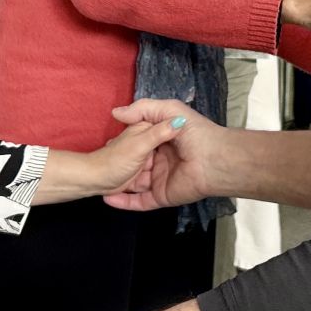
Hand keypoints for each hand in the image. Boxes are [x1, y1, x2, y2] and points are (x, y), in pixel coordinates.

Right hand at [104, 101, 222, 212]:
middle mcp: (160, 161)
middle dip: (117, 165)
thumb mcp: (168, 110)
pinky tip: (107, 198)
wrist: (214, 159)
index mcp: (163, 141)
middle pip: (134, 165)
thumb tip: (116, 113)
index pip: (139, 143)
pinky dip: (124, 202)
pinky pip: (140, 201)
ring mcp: (160, 180)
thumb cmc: (194, 132)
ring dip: (117, 184)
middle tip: (98, 164)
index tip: (106, 143)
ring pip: (134, 184)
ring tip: (97, 181)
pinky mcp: (161, 195)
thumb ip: (142, 109)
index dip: (123, 143)